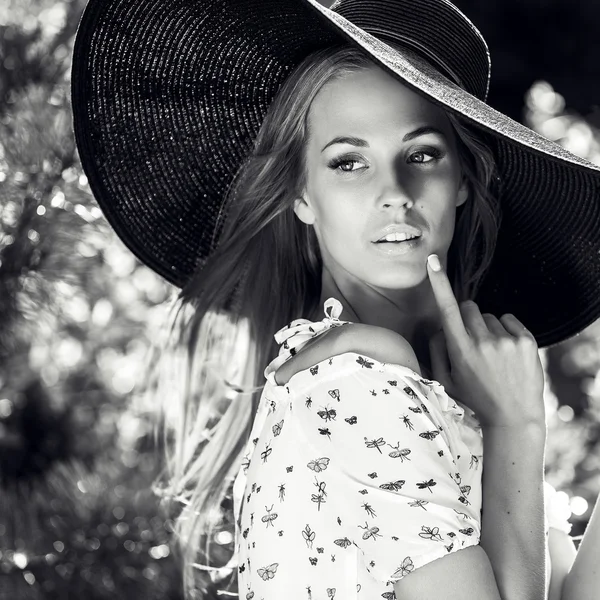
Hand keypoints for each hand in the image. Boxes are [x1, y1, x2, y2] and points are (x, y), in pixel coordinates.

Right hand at [426, 254, 545, 428]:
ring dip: (488, 329)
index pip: (446, 309)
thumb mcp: (445, 381)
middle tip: (472, 342)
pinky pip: (509, 320)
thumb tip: (440, 327)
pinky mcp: (527, 341)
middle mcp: (482, 341)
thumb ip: (437, 351)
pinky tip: (507, 353)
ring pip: (489, 316)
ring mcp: (506, 340)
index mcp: (460, 350)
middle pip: (469, 307)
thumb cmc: (475, 398)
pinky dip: (506, 331)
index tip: (433, 261)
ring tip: (493, 355)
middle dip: (467, 318)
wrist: (514, 417)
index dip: (439, 283)